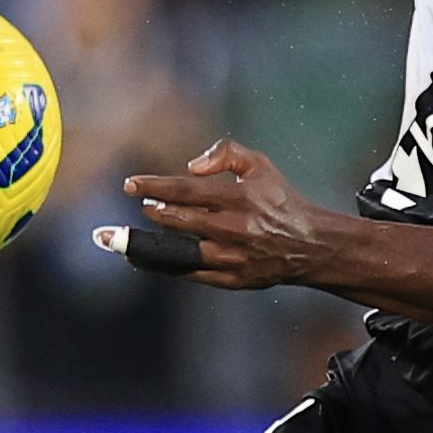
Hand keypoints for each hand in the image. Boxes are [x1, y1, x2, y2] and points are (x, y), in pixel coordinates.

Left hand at [111, 139, 329, 290]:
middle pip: (180, 220)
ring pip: (180, 251)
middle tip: (138, 203)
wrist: (310, 246)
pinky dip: (163, 265)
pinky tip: (141, 258)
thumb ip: (226, 153)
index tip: (130, 185)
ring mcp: (232, 258)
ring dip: (149, 243)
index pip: (187, 191)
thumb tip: (190, 166)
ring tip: (122, 238)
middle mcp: (234, 230)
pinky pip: (189, 274)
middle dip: (152, 211)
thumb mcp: (260, 165)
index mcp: (240, 199)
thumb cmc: (280, 201)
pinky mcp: (231, 280)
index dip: (155, 187)